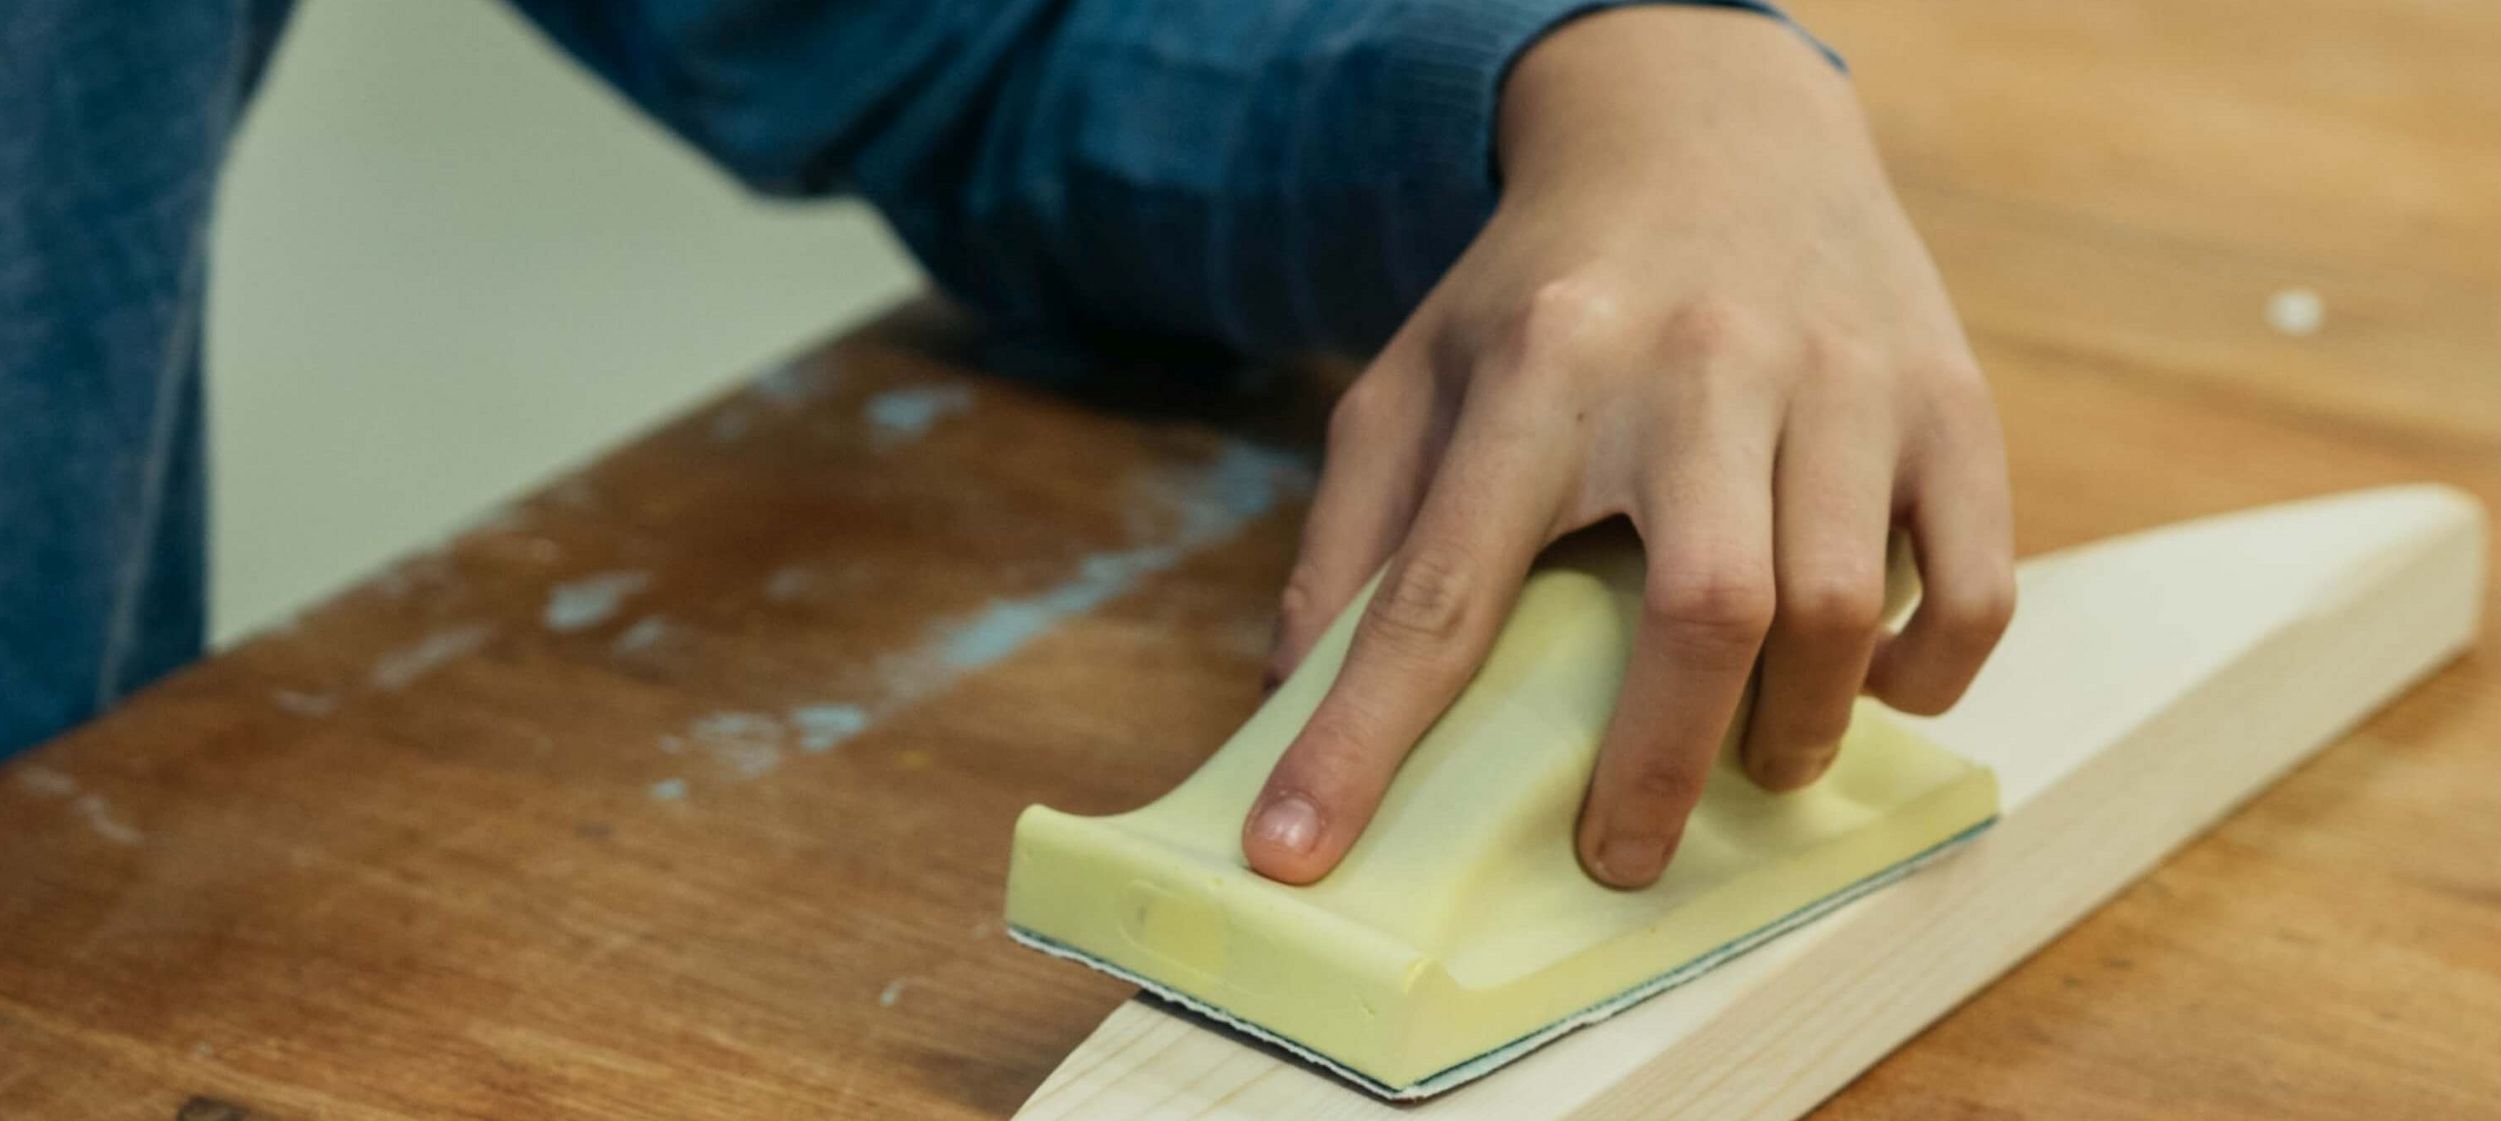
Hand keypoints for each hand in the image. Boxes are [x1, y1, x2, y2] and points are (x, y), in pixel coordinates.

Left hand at [1239, 7, 2014, 888]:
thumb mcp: (1413, 374)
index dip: (1363, 739)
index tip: (1294, 855)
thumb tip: (1295, 703)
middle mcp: (1700, 363)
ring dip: (1792, 732)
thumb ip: (1352, 534)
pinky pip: (1974, 582)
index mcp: (1540, 362)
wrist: (1704, 120)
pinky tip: (1869, 685)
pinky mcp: (1948, 394)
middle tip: (1616, 852)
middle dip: (1652, 771)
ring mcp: (1842, 375)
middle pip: (1701, 612)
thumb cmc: (1544, 285)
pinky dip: (1926, 672)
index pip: (1441, 588)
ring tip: (1749, 765)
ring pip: (1843, 609)